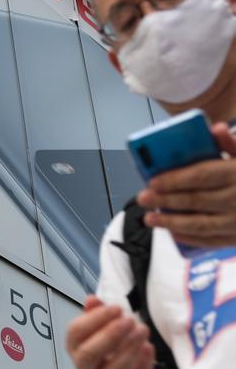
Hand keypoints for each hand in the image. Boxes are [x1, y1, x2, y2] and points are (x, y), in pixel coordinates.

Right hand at [66, 296, 153, 368]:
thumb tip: (92, 299)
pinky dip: (143, 363)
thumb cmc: (104, 344)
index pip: (76, 332)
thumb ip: (94, 312)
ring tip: (143, 329)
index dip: (95, 318)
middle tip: (129, 319)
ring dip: (130, 347)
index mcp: (73, 345)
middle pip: (90, 352)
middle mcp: (83, 365)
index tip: (116, 308)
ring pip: (115, 368)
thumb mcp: (97, 327)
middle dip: (111, 334)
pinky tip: (149, 347)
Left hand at [137, 122, 235, 246]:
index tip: (153, 181)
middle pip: (196, 200)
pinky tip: (172, 232)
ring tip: (149, 219)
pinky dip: (189, 237)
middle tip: (142, 199)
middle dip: (165, 200)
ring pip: (200, 223)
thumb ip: (231, 144)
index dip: (175, 179)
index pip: (202, 176)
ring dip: (171, 222)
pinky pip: (211, 240)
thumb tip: (216, 128)